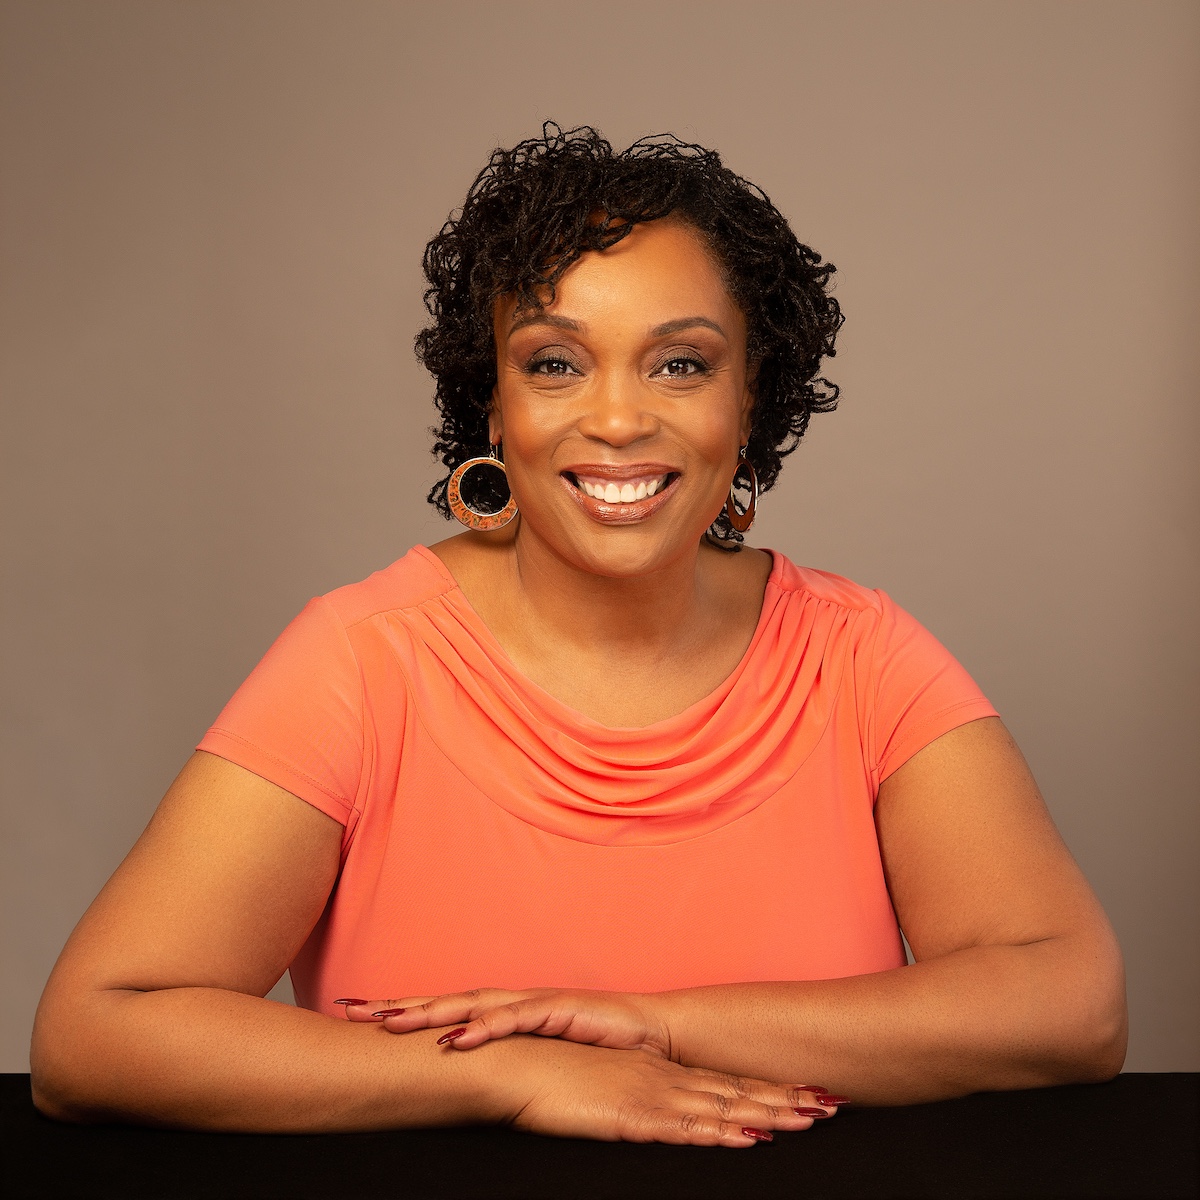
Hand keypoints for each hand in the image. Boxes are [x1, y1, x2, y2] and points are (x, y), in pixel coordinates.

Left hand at [342, 987, 672, 1055]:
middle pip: (445, 1001)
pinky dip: (484, 1027)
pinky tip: (457, 1037)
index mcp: (505, 1016)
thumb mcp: (543, 1064)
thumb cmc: (599, 1051)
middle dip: (399, 1006)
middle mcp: (512, 1003)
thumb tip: (469, 1088)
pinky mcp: (559, 1008)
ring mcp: (534, 1002)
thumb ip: (509, 1068)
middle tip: (353, 1012)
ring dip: (430, 1012)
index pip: (445, 1012)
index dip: (403, 1013)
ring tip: (391, 1023)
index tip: (360, 1019)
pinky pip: (515, 1018)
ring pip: (472, 1004)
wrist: (654, 1035)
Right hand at [473, 1034, 837, 1146]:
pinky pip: (683, 1129)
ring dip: (766, 1116)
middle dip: (783, 1102)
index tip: (803, 1095)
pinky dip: (720, 1134)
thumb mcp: (601, 1090)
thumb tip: (654, 1114)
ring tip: (808, 1120)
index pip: (722, 1085)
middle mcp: (663, 1082)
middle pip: (734, 1095)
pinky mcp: (631, 1116)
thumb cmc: (551, 1078)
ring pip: (720, 1111)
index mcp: (658, 1074)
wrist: (516, 1064)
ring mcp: (650, 1097)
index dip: (765, 1093)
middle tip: (829, 1107)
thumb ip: (631, 1099)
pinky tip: (748, 1138)